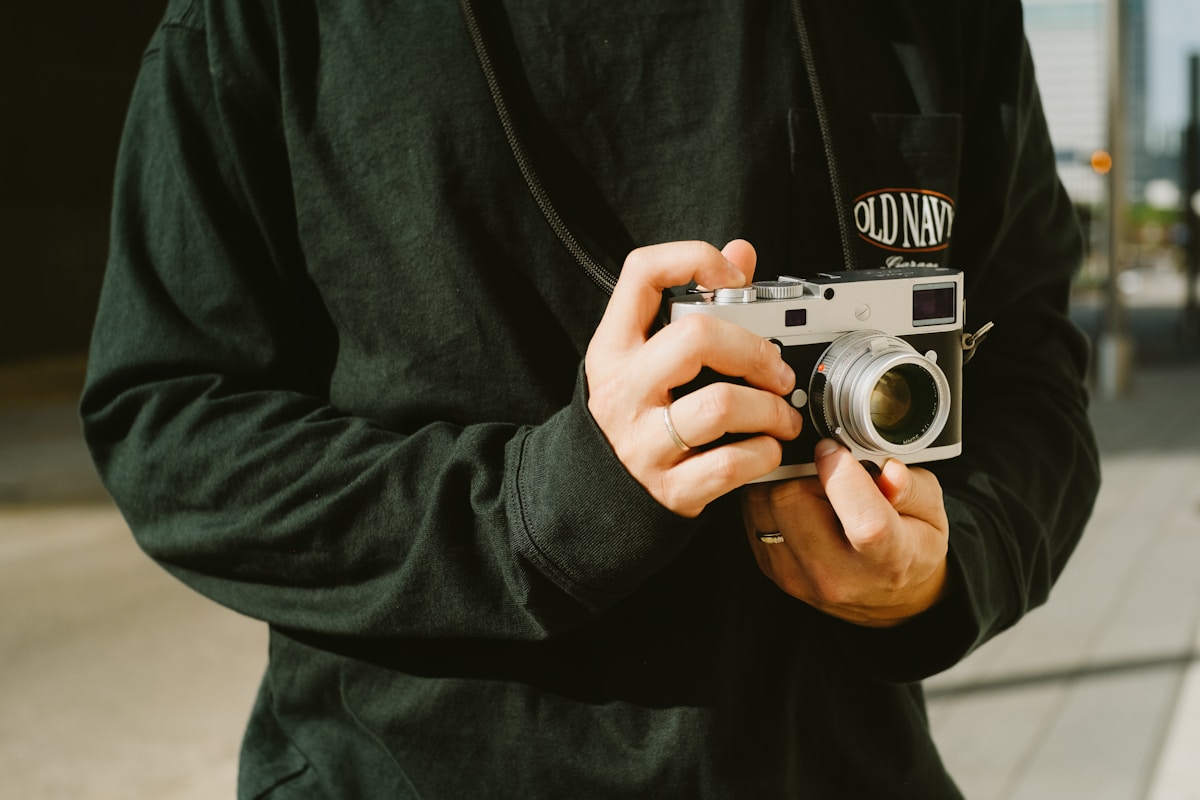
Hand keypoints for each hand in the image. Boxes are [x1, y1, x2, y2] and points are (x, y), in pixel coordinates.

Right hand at [585, 240, 802, 517]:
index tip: (731, 280)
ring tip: (780, 414)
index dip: (695, 259)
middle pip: (697, 338)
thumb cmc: (627, 418)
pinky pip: (731, 464)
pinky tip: (764, 448)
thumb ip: (690, 304)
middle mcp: (623, 391)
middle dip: (754, 349)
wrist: (589, 498)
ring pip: (722, 405)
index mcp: (613, 349)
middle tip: (775, 368)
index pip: (643, 274)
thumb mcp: (640, 358)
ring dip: (770, 409)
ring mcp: (643, 443)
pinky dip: (763, 454)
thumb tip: (741, 253)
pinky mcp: (669, 489)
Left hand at [742, 439, 949, 626]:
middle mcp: (837, 575)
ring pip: (763, 503)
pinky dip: (769, 498)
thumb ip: (913, 488)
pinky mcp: (773, 571)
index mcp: (888, 559)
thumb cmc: (910, 547)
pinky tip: (796, 502)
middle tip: (825, 469)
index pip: (863, 520)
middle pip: (793, 500)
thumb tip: (890, 472)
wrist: (890, 598)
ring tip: (812, 486)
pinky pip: (752, 516)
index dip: (843, 473)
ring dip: (782, 481)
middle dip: (805, 470)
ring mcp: (799, 577)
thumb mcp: (932, 513)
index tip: (836, 449)